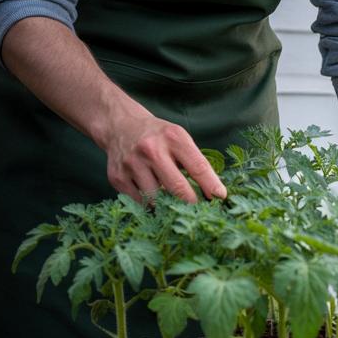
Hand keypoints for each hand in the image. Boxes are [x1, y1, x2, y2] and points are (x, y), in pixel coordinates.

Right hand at [102, 114, 225, 203]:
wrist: (120, 126)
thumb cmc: (158, 137)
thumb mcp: (180, 139)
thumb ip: (196, 163)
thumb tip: (215, 194)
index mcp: (173, 138)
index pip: (198, 167)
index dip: (211, 185)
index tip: (220, 197)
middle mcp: (151, 149)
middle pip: (177, 187)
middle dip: (191, 203)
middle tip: (198, 210)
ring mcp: (132, 164)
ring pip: (156, 199)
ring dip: (168, 206)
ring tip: (173, 204)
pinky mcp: (117, 177)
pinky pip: (139, 202)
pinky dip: (149, 204)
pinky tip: (153, 198)